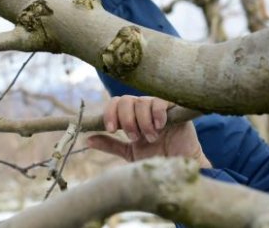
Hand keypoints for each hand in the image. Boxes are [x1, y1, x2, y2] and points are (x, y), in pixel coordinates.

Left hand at [88, 95, 210, 167]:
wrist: (180, 168)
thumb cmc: (157, 159)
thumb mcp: (130, 153)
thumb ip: (111, 144)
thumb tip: (87, 139)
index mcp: (130, 116)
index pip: (115, 103)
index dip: (110, 113)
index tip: (112, 129)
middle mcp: (142, 109)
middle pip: (125, 100)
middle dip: (126, 120)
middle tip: (134, 137)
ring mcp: (158, 108)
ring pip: (141, 102)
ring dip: (142, 122)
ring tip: (151, 138)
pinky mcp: (174, 109)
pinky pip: (161, 102)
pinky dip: (157, 114)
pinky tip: (160, 126)